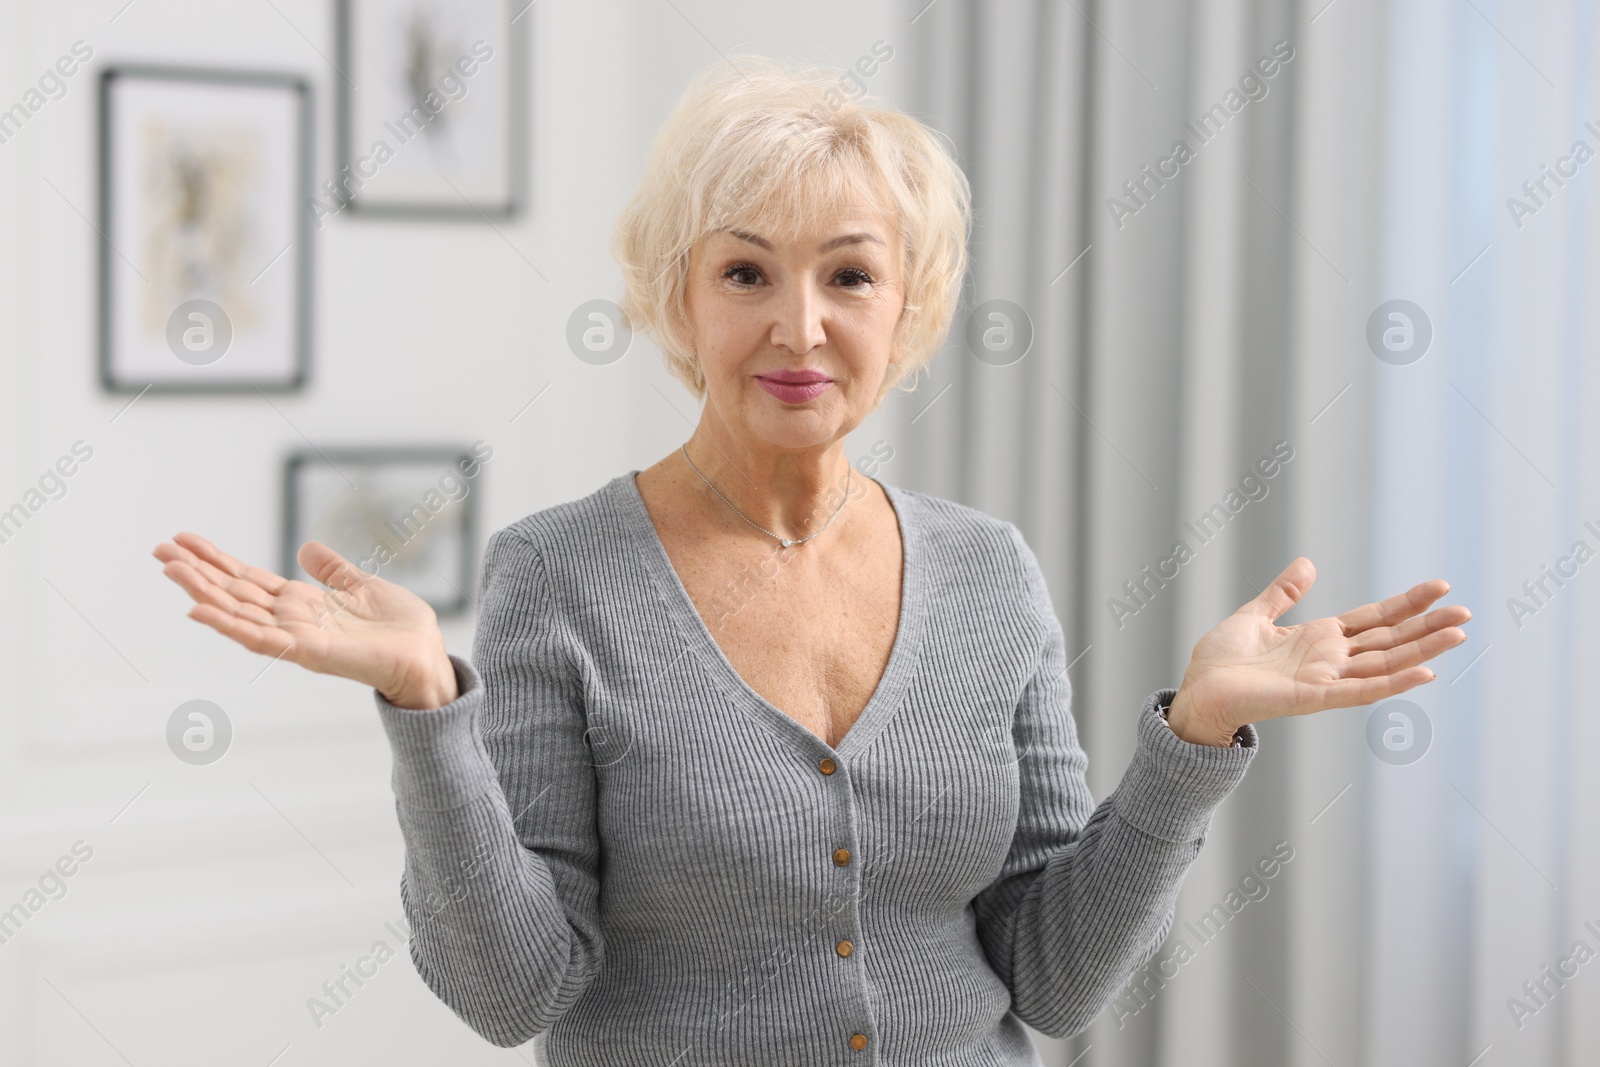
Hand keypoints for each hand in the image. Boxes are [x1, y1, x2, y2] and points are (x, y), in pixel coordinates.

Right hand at [152, 532, 458, 709]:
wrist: (427, 657)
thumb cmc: (400, 629)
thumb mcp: (362, 586)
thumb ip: (333, 570)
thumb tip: (307, 548)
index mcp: (302, 604)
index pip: (248, 579)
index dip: (217, 560)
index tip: (184, 540)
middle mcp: (291, 621)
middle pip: (233, 593)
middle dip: (197, 572)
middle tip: (160, 550)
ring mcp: (295, 638)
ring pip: (237, 613)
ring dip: (202, 592)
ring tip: (171, 569)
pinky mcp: (307, 652)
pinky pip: (260, 639)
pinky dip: (228, 625)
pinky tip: (199, 611)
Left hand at [1165, 558, 1470, 746]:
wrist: (1197, 694)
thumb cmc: (1220, 662)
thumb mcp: (1254, 616)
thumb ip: (1283, 594)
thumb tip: (1308, 564)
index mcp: (1319, 639)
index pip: (1374, 619)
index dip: (1406, 604)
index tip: (1440, 587)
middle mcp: (1331, 660)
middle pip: (1390, 641)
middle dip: (1428, 627)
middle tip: (1466, 613)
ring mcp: (1326, 680)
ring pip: (1384, 664)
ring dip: (1422, 651)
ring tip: (1458, 635)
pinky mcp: (1313, 697)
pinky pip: (1361, 691)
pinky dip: (1393, 682)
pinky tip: (1424, 672)